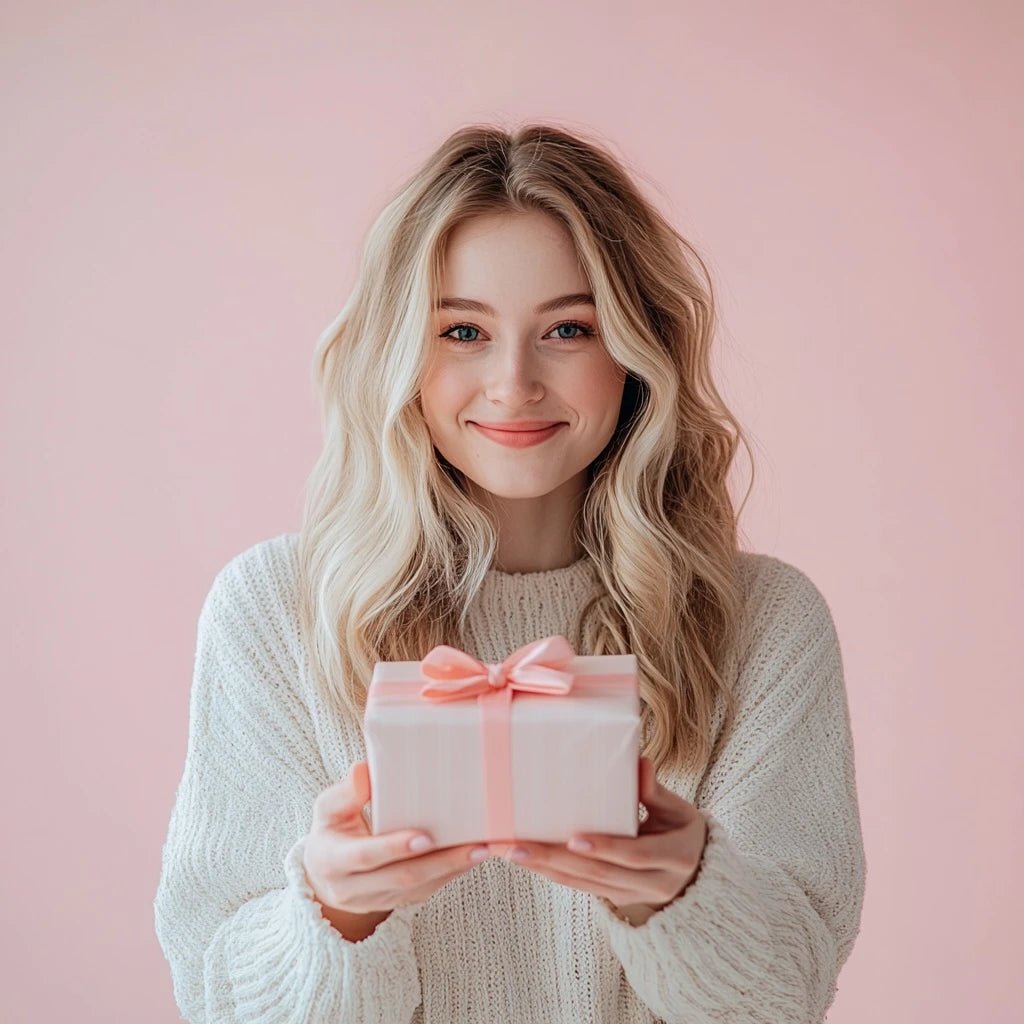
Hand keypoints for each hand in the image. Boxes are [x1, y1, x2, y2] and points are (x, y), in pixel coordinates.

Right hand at [302, 760, 490, 915]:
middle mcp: (353, 888)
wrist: (325, 875)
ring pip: (418, 888)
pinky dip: (449, 875)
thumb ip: (345, 793)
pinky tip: (471, 858)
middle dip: (440, 862)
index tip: (425, 837)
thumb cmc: (331, 830)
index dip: (394, 848)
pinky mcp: (395, 903)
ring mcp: (376, 900)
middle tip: (474, 845)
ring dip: (452, 870)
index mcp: (332, 861)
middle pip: (401, 878)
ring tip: (484, 849)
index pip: (365, 857)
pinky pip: (425, 892)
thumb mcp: (327, 810)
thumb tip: (364, 771)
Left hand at [488, 756, 708, 923]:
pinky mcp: (615, 898)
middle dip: (555, 860)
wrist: (696, 873)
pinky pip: (580, 888)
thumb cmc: (682, 830)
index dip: (606, 847)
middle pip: (599, 874)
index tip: (574, 839)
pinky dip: (552, 874)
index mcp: (674, 857)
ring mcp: (632, 896)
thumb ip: (656, 791)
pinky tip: (526, 861)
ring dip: (544, 869)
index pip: (634, 854)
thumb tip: (640, 764)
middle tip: (516, 846)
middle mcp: (654, 884)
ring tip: (509, 853)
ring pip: (583, 884)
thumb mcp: (678, 810)